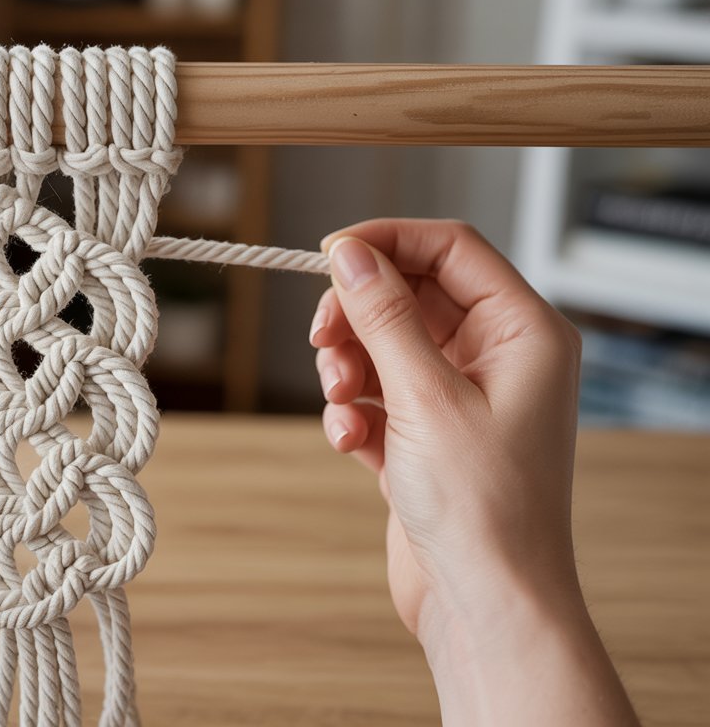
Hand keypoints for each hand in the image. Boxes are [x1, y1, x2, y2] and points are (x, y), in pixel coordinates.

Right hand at [310, 220, 636, 724]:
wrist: (486, 602)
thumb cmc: (484, 507)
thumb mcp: (424, 397)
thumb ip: (383, 316)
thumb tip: (348, 252)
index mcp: (523, 332)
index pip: (451, 249)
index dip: (386, 242)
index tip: (327, 255)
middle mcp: (498, 358)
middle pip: (410, 296)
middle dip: (357, 316)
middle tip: (322, 339)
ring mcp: (462, 399)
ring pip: (386, 346)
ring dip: (348, 367)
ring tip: (339, 403)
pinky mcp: (429, 437)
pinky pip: (378, 396)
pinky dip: (353, 411)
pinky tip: (348, 442)